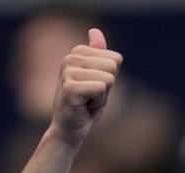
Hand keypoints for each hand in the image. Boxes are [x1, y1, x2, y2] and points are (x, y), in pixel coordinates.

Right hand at [48, 28, 122, 146]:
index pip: (116, 59)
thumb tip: (95, 30)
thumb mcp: (98, 77)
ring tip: (87, 101)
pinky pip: (101, 88)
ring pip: (108, 78)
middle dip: (108, 87)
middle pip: (113, 66)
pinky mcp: (69, 87)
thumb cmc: (85, 105)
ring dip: (102, 96)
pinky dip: (98, 102)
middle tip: (91, 96)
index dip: (110, 78)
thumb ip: (100, 55)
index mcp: (78, 52)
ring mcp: (68, 72)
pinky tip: (84, 107)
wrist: (69, 129)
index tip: (95, 88)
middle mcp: (70, 58)